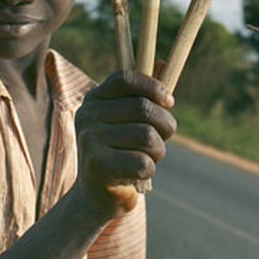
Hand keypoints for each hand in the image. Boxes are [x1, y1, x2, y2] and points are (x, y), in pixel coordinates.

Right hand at [74, 70, 175, 219]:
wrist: (96, 196)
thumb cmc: (120, 151)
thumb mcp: (129, 120)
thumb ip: (143, 93)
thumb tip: (161, 62)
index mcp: (94, 98)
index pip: (125, 78)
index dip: (153, 86)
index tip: (169, 101)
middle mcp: (88, 115)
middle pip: (144, 108)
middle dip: (165, 125)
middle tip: (164, 138)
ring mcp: (90, 140)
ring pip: (147, 136)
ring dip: (158, 151)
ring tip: (149, 158)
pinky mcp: (98, 167)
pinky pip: (142, 162)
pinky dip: (149, 169)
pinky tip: (138, 174)